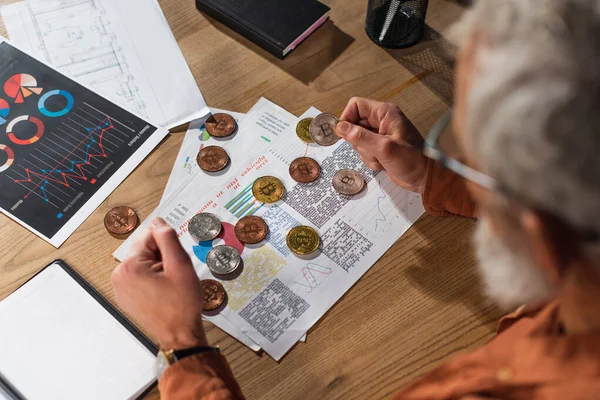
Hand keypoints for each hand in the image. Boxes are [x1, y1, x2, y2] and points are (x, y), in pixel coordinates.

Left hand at [112, 218, 207, 349]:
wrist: (179, 334)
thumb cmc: (182, 302)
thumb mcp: (180, 265)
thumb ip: (168, 239)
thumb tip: (158, 222)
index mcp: (129, 267)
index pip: (150, 237)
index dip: (168, 246)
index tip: (176, 264)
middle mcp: (118, 275)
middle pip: (144, 249)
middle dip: (162, 256)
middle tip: (174, 275)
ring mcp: (119, 287)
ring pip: (143, 262)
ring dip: (158, 267)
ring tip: (169, 284)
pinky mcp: (124, 296)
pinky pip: (139, 275)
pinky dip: (152, 278)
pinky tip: (163, 291)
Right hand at [336, 97, 428, 193]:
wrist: (424, 177)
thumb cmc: (410, 159)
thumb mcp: (384, 147)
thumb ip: (361, 137)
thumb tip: (339, 127)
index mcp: (384, 113)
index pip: (356, 106)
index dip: (347, 118)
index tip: (345, 135)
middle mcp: (381, 121)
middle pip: (354, 125)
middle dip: (359, 142)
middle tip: (373, 150)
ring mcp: (379, 135)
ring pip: (358, 141)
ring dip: (366, 153)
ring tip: (381, 158)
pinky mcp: (379, 148)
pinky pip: (364, 151)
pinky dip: (370, 160)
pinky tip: (383, 163)